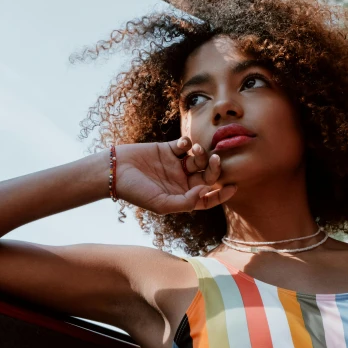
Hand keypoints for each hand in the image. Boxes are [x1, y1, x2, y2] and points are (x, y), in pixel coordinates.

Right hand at [114, 137, 236, 214]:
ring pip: (198, 159)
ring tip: (196, 151)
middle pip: (206, 176)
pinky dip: (187, 142)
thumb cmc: (136, 192)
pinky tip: (182, 144)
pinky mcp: (167, 149)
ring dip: (202, 154)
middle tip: (215, 160)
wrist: (114, 171)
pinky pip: (184, 145)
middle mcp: (181, 181)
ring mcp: (174, 165)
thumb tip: (206, 191)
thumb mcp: (162, 204)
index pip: (207, 198)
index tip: (234, 187)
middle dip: (215, 169)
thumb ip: (186, 201)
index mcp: (181, 197)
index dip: (222, 194)